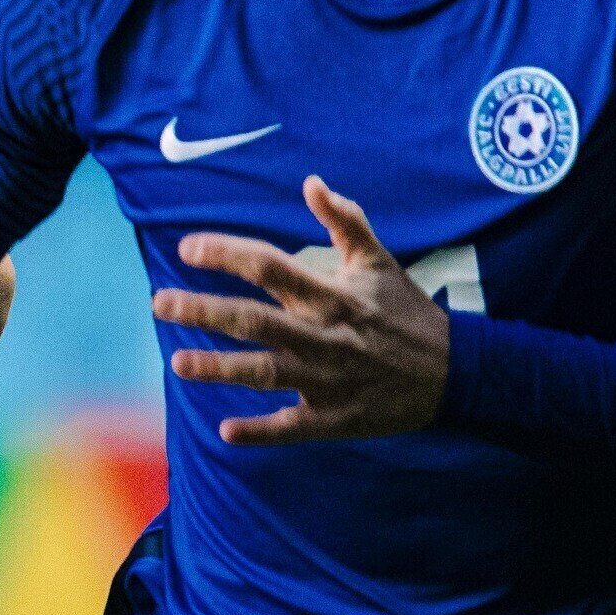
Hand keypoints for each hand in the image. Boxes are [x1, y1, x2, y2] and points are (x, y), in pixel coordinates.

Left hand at [152, 175, 447, 443]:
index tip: (186, 248)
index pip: (270, 267)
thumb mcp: (379, 262)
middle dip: (204, 311)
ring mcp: (328, 380)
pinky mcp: (335, 418)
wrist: (455, 372)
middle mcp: (324, 336)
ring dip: (220, 369)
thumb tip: (310, 182)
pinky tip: (225, 430)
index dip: (227, 254)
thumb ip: (345, 220)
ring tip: (178, 363)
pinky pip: (292, 427)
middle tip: (159, 304)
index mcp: (332, 296)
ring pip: (266, 373)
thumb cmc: (406, 312)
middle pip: (255, 321)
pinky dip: (260, 432)